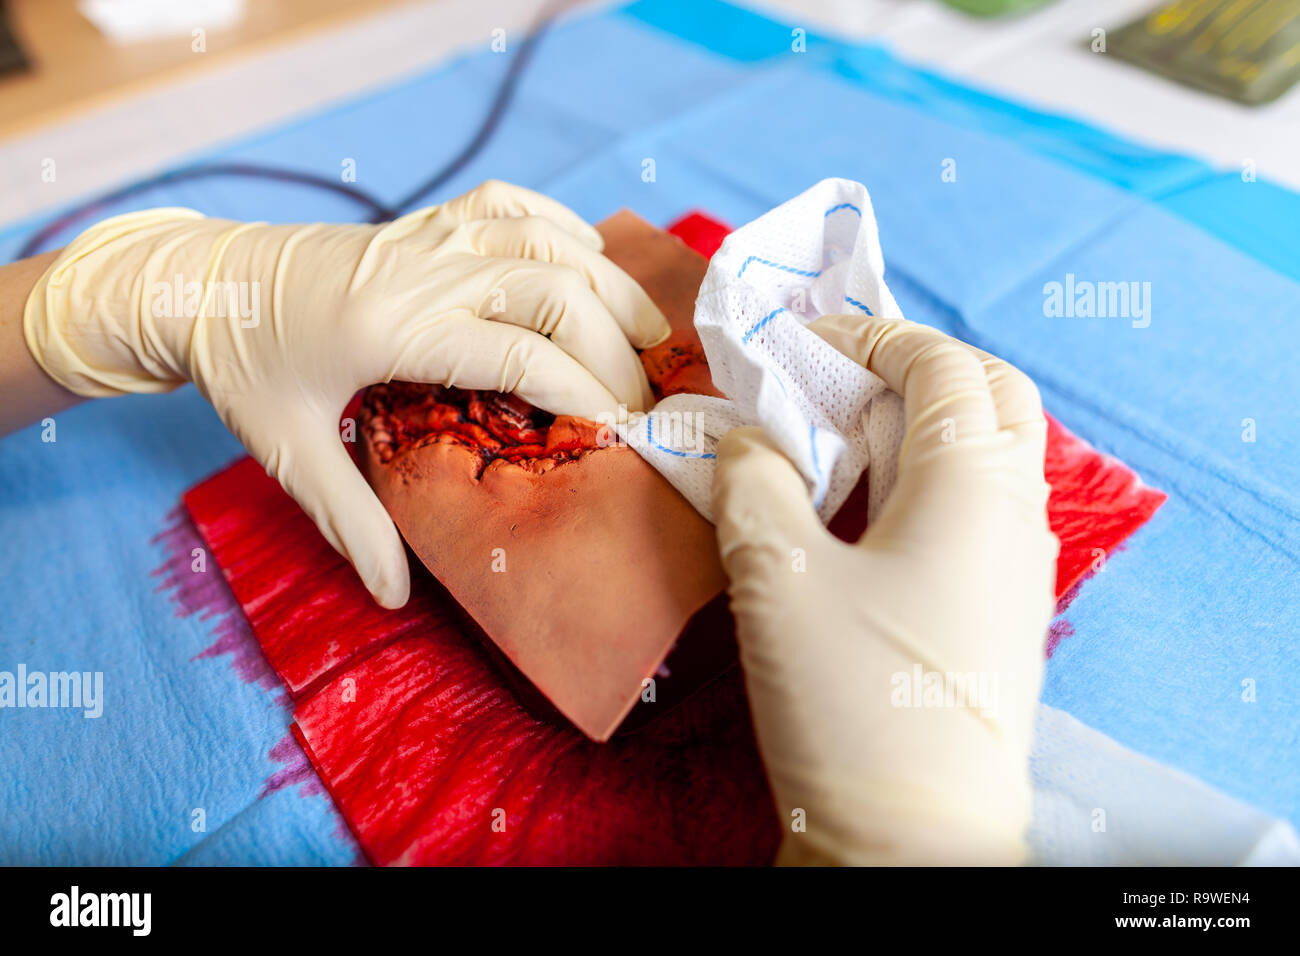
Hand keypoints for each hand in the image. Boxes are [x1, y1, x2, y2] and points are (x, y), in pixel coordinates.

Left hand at [24, 180, 668, 607]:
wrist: (200, 280)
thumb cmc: (244, 366)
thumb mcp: (286, 449)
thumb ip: (349, 521)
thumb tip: (395, 595)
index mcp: (393, 330)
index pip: (521, 356)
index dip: (587, 394)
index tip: (626, 435)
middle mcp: (424, 273)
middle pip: (556, 292)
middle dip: (617, 349)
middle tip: (643, 404)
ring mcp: (429, 236)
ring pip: (548, 241)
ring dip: (610, 287)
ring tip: (649, 338)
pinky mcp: (427, 220)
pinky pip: (514, 205)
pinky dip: (565, 228)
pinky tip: (590, 262)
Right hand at [712, 315, 1057, 864]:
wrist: (912, 842)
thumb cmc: (849, 700)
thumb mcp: (777, 575)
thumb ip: (754, 481)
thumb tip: (751, 438)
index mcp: (975, 481)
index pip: (941, 359)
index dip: (867, 335)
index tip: (794, 348)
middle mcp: (1014, 510)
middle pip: (985, 393)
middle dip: (906, 370)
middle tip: (827, 388)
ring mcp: (1016, 563)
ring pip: (980, 453)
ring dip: (909, 429)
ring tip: (828, 451)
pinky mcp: (997, 609)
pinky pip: (969, 510)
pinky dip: (914, 484)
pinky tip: (851, 519)